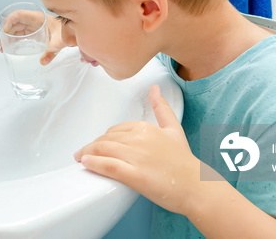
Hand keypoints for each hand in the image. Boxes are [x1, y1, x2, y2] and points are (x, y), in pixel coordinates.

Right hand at [0, 10, 65, 64]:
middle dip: (6, 32)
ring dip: (9, 36)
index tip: (4, 32)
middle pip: (14, 23)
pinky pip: (21, 33)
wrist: (73, 31)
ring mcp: (33, 25)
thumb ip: (51, 51)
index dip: (9, 22)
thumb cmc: (67, 31)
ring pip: (16, 28)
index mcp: (37, 18)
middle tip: (2, 44)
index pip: (18, 15)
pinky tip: (11, 47)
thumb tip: (43, 61)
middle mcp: (33, 20)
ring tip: (4, 48)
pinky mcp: (34, 31)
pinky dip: (15, 39)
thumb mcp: (59, 41)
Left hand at [74, 85, 200, 214]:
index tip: (98, 144)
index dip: (104, 137)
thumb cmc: (184, 161)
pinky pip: (108, 166)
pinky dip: (94, 164)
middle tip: (84, 153)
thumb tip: (155, 89)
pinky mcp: (134, 175)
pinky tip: (85, 164)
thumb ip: (162, 108)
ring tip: (80, 158)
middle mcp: (139, 139)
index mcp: (146, 127)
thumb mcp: (174, 129)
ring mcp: (136, 157)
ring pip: (103, 150)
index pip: (116, 129)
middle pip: (106, 140)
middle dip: (93, 146)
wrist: (196, 186)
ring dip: (87, 154)